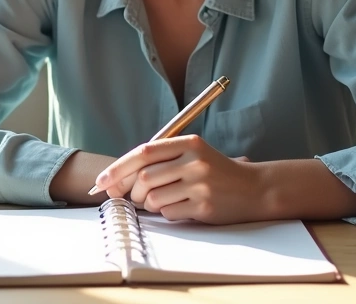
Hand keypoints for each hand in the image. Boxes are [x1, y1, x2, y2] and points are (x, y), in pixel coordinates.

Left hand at [93, 135, 268, 224]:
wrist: (254, 189)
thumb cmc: (216, 172)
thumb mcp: (192, 155)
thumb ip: (160, 161)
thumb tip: (117, 180)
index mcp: (188, 143)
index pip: (143, 153)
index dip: (118, 168)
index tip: (100, 182)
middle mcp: (194, 161)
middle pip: (144, 177)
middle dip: (132, 190)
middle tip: (134, 196)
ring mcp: (201, 184)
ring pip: (154, 198)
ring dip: (150, 204)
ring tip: (164, 200)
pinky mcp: (205, 205)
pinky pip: (169, 213)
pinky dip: (167, 213)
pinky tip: (182, 207)